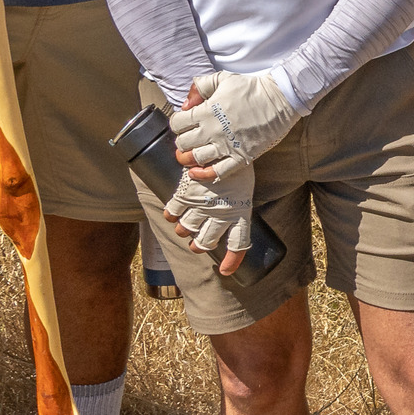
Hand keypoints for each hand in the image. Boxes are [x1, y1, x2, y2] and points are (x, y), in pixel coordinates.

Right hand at [162, 161, 259, 277]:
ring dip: (183, 230)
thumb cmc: (238, 167)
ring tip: (183, 226)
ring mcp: (202, 205)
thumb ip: (236, 204)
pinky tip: (171, 213)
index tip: (225, 272)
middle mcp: (221, 214)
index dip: (232, 261)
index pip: (239, 244)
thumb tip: (225, 212)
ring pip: (185, 229)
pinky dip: (170, 215)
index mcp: (240, 213)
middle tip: (195, 243)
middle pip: (205, 242)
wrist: (228, 142)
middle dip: (198, 245)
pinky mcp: (187, 194)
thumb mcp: (244, 189)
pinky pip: (172, 212)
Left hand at [178, 66, 301, 182]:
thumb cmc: (252, 88)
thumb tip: (186, 104)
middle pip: (183, 143)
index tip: (184, 124)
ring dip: (188, 159)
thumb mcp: (222, 78)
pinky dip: (203, 175)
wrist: (280, 99)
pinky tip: (196, 173)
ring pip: (196, 159)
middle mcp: (213, 130)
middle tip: (188, 140)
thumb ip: (200, 86)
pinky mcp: (241, 157)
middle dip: (182, 142)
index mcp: (207, 111)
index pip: (177, 124)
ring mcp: (227, 145)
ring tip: (190, 156)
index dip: (177, 124)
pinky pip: (217, 172)